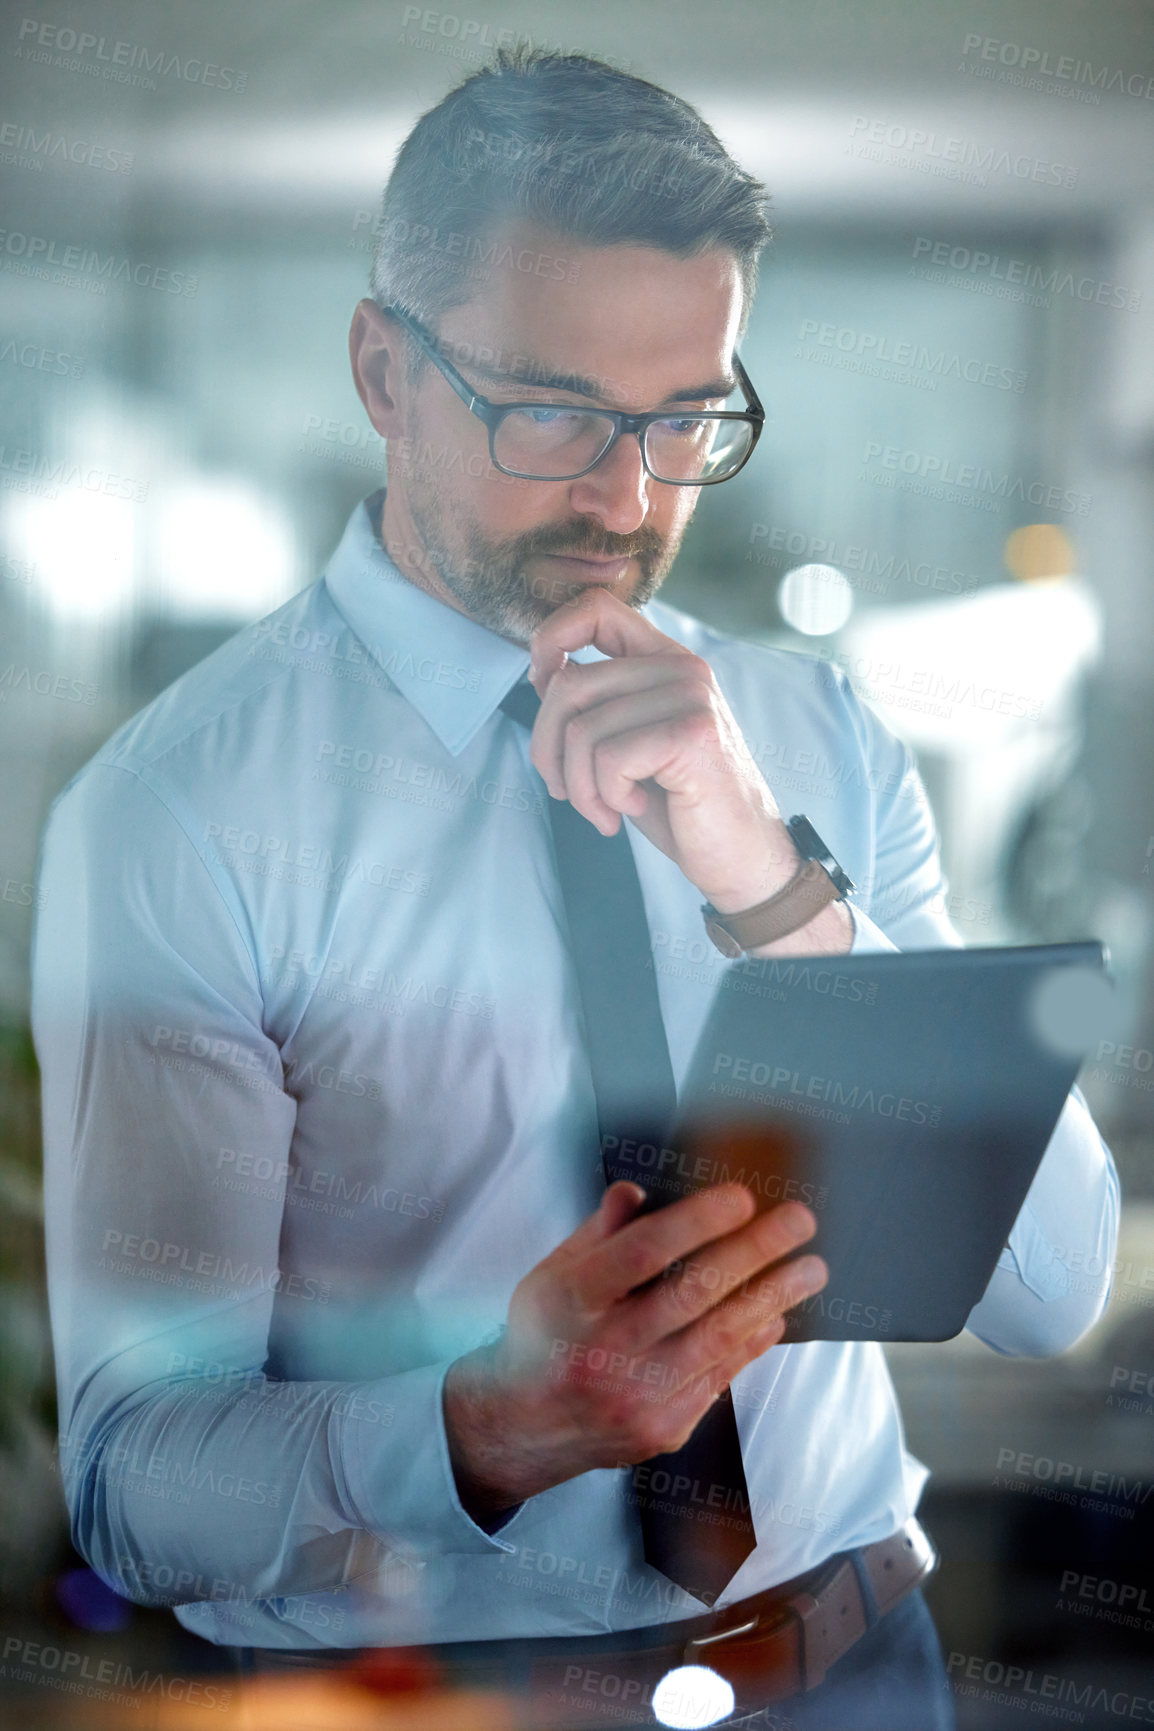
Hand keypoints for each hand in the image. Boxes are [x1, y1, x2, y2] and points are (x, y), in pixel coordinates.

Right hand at [443, 1181, 826, 1516]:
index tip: (742, 1196)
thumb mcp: (553, 1274)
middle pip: (692, 1293)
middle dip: (755, 1251)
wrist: (522, 1424)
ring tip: (812, 1269)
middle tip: (799, 1221)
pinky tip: (777, 1314)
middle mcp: (604, 1350)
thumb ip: (599, 1234)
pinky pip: (719, 1378)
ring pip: (718, 1338)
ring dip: (773, 1297)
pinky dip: (752, 1343)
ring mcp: (636, 1396)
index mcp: (572, 1301)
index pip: (643, 1253)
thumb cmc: (544, 1333)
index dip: (696, 1222)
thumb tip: (637, 1191)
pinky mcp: (662, 1428)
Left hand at [526, 588, 800, 916]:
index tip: (542, 686)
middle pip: (570, 685)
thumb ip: (595, 704)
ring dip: (579, 787)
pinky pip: (608, 759)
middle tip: (566, 792)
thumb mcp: (627, 744)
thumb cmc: (679, 806)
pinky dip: (606, 797)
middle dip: (547, 750)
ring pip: (582, 730)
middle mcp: (683, 668)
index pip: (597, 608)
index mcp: (665, 660)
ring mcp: (691, 697)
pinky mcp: (692, 734)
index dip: (551, 638)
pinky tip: (634, 809)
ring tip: (605, 811)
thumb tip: (543, 673)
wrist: (740, 859)